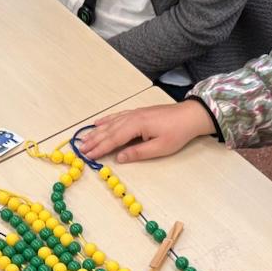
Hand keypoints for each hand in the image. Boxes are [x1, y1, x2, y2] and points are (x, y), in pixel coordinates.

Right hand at [75, 101, 214, 163]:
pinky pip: (117, 116)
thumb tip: (119, 158)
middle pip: (109, 131)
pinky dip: (106, 119)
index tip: (88, 156)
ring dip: (96, 132)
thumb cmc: (178, 133)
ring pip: (110, 123)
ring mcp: (134, 113)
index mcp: (137, 126)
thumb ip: (138, 153)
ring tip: (84, 139)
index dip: (100, 148)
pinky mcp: (138, 112)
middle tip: (80, 150)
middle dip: (94, 141)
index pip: (114, 139)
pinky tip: (98, 123)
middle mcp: (132, 117)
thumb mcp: (160, 148)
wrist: (190, 115)